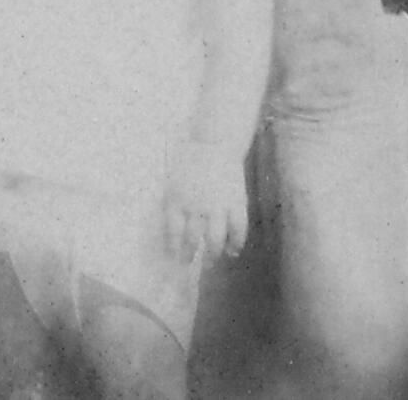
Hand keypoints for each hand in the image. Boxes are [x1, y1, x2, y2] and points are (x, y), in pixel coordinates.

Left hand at [164, 141, 247, 262]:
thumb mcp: (172, 180)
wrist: (215, 143)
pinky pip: (238, 229)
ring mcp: (218, 205)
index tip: (173, 259)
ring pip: (216, 240)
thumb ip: (171, 204)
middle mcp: (197, 206)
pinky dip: (236, 243)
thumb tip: (169, 231)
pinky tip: (233, 250)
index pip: (174, 232)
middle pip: (192, 239)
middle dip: (189, 255)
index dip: (173, 249)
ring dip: (212, 255)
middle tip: (188, 263)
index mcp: (178, 199)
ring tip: (209, 262)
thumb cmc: (190, 161)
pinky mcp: (236, 203)